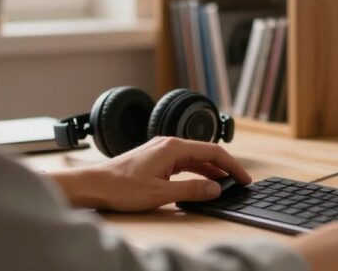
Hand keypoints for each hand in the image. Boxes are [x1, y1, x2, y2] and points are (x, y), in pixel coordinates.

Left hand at [48, 136, 249, 211]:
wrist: (92, 185)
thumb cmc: (121, 188)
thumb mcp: (161, 193)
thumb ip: (192, 190)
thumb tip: (216, 188)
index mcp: (174, 147)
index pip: (213, 152)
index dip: (232, 166)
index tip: (244, 178)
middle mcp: (169, 143)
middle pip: (205, 153)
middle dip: (224, 167)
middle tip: (238, 182)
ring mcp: (161, 150)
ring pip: (194, 158)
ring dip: (210, 170)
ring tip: (224, 184)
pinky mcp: (155, 158)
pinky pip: (183, 162)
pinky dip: (195, 171)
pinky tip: (199, 183)